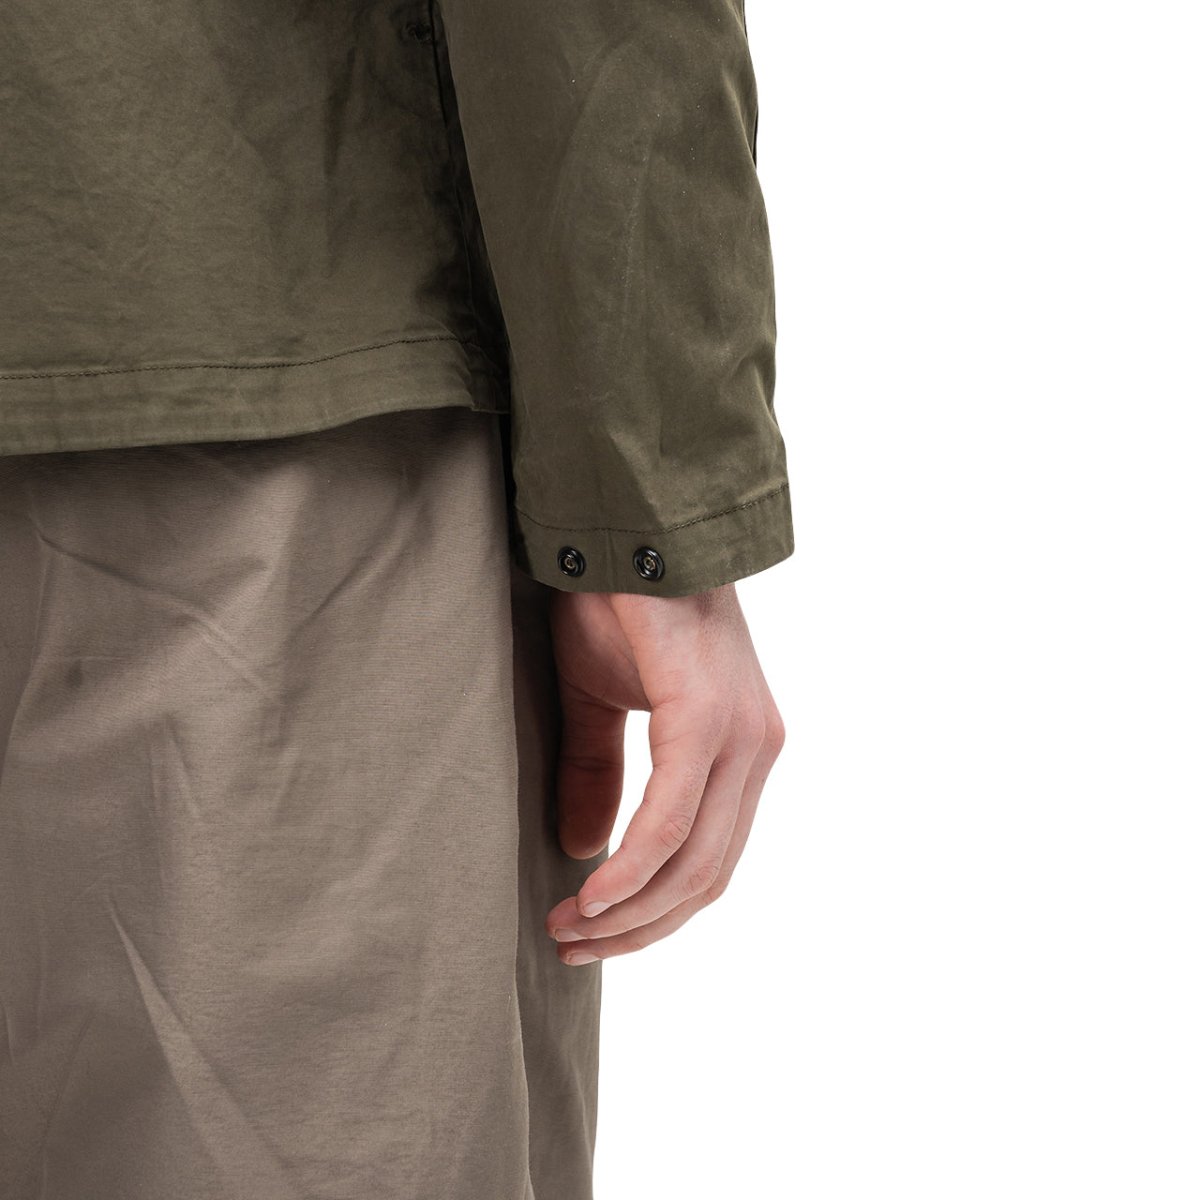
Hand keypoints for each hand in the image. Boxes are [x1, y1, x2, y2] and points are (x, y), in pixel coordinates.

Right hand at [544, 582, 784, 963]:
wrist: (623, 526)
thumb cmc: (615, 605)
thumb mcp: (598, 702)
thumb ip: (599, 774)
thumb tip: (585, 850)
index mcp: (739, 751)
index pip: (709, 862)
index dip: (652, 914)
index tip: (591, 935)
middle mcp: (756, 750)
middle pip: (707, 877)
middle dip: (639, 928)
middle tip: (572, 948)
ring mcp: (742, 735)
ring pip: (696, 861)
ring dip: (630, 911)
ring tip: (569, 930)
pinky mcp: (707, 714)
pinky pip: (674, 817)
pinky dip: (632, 867)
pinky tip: (591, 893)